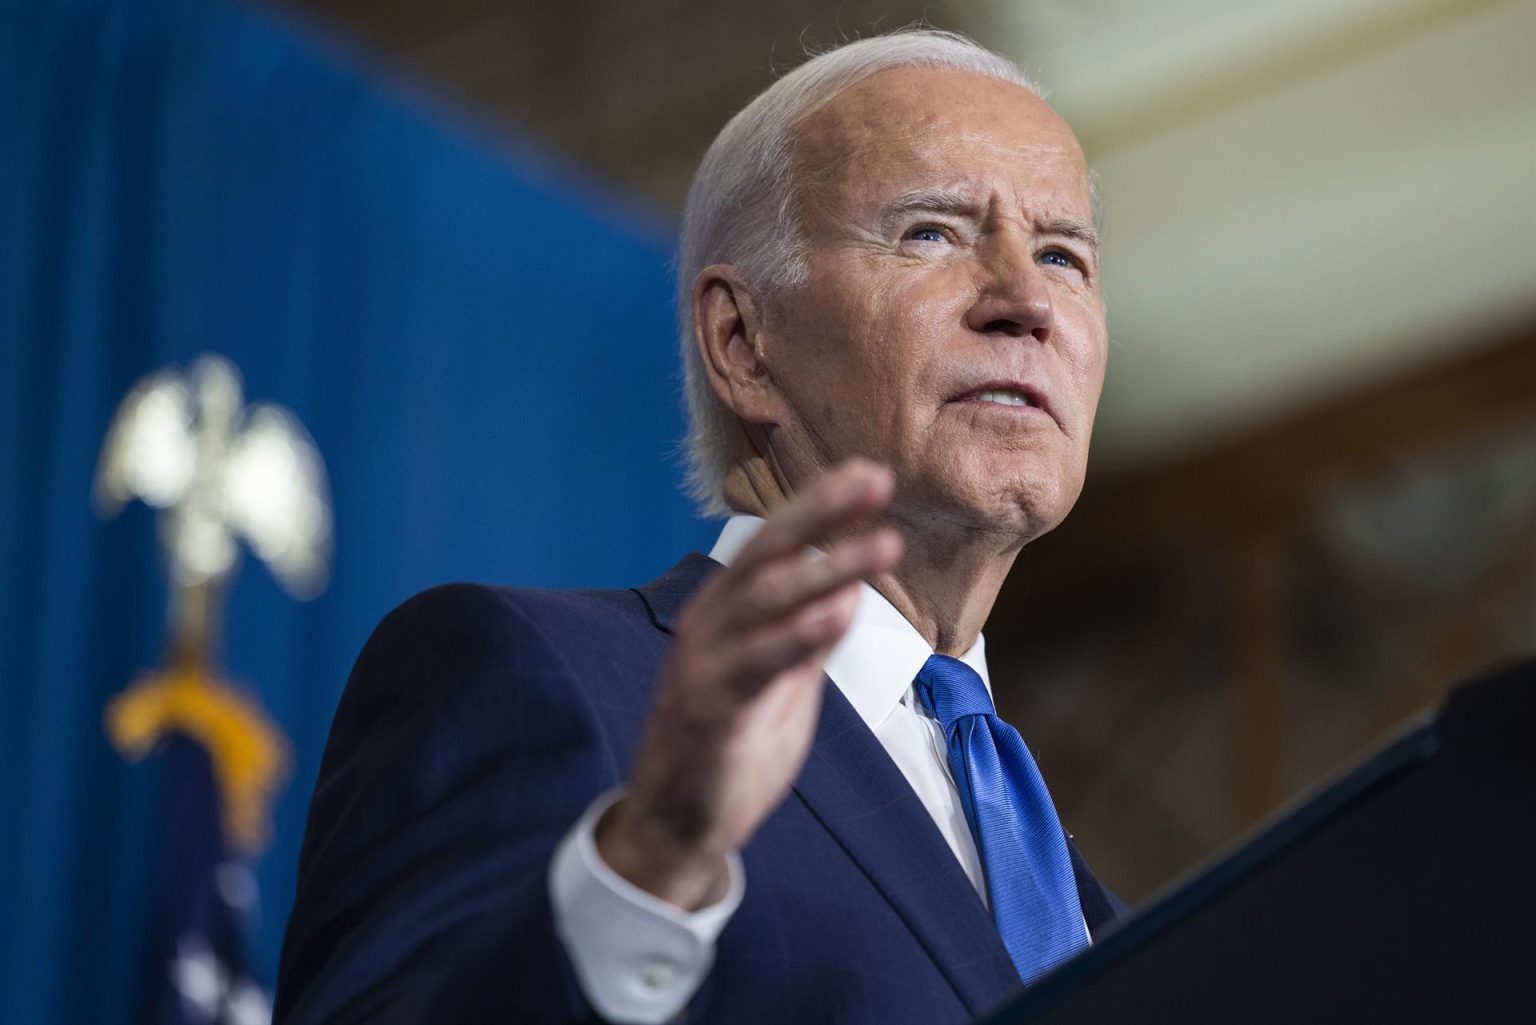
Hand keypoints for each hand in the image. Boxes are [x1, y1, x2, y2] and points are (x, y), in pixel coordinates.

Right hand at [596, 459, 901, 908]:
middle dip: (823, 512)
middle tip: (877, 479)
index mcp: (728, 610)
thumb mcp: (780, 680)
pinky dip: (798, 634)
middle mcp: (711, 622)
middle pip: (769, 551)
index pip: (777, 543)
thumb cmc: (731, 745)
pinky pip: (756, 662)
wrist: (676, 824)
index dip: (822, 506)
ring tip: (884, 545)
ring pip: (766, 598)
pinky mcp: (707, 707)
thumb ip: (808, 634)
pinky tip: (838, 612)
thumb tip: (849, 585)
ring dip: (829, 567)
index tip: (871, 475)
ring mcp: (705, 661)